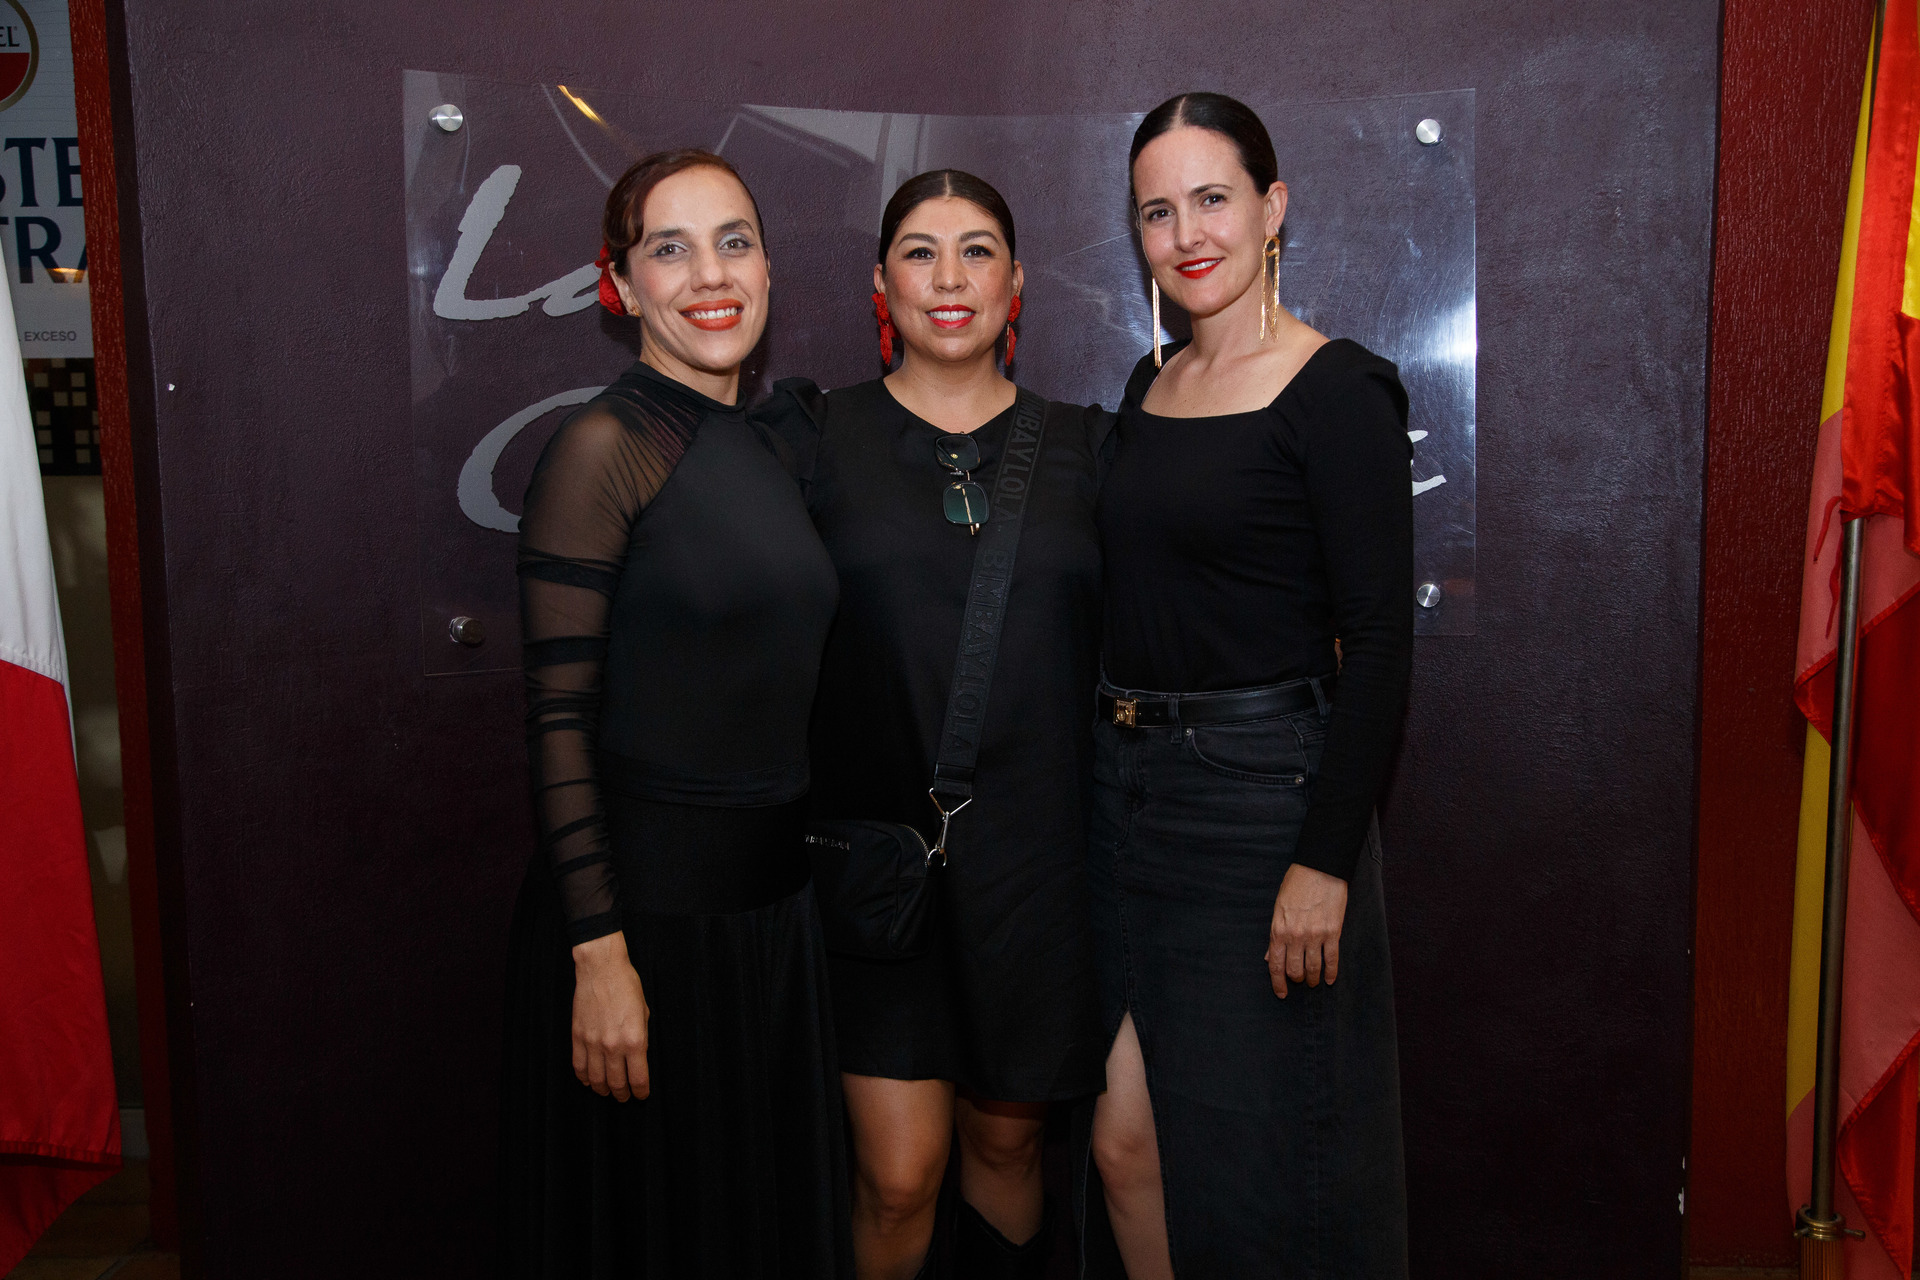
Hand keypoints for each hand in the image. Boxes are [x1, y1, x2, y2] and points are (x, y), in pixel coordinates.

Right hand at [570, 932, 649, 1100]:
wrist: (601, 969)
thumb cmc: (627, 987)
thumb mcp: (644, 1014)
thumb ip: (641, 1039)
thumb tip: (637, 1059)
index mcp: (635, 1040)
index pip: (639, 1078)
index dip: (641, 1092)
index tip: (642, 1095)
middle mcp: (613, 1046)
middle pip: (617, 1083)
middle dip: (622, 1094)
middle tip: (625, 1097)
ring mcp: (593, 1043)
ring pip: (596, 1079)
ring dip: (603, 1090)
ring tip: (607, 1092)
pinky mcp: (578, 1037)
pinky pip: (579, 1066)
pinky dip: (584, 1078)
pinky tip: (589, 1081)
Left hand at [1265, 863, 1347, 997]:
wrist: (1319, 868)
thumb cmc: (1296, 885)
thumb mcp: (1278, 908)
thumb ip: (1275, 935)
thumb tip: (1270, 958)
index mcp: (1278, 930)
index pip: (1276, 965)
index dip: (1278, 983)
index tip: (1281, 993)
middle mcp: (1296, 936)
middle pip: (1295, 970)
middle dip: (1296, 980)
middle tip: (1299, 981)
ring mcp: (1315, 935)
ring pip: (1313, 968)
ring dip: (1313, 979)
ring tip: (1314, 981)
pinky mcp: (1333, 932)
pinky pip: (1332, 959)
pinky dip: (1331, 972)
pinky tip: (1330, 979)